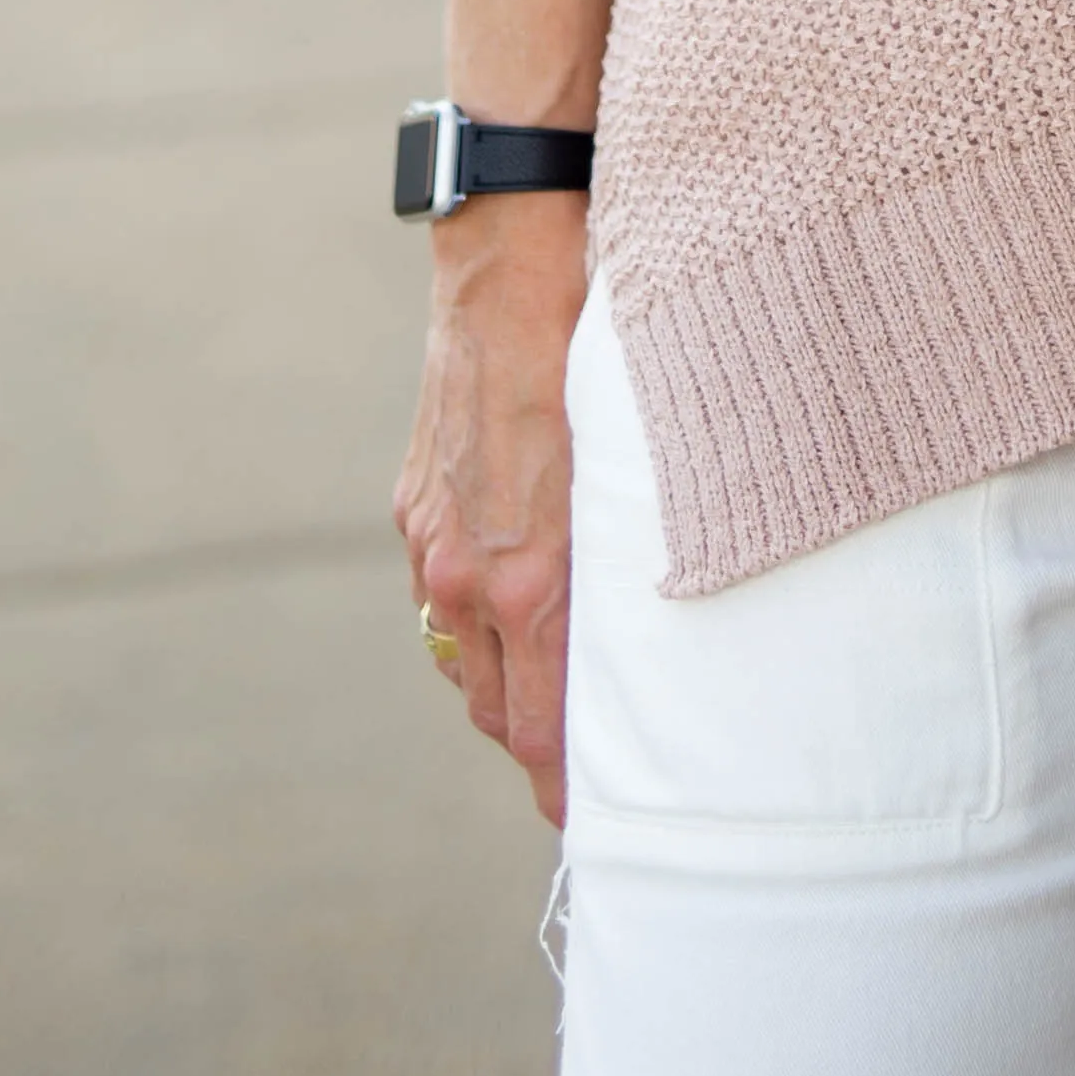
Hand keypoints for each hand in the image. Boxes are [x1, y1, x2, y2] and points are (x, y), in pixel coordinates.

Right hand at [395, 195, 589, 824]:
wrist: (509, 254)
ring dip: (503, 688)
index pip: (539, 724)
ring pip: (460, 657)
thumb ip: (630, 547)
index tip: (593, 821)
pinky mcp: (414, 500)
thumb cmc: (593, 342)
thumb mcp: (632, 454)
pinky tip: (514, 609)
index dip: (566, 783)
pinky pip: (441, 595)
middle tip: (591, 767)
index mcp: (526, 574)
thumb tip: (660, 621)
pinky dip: (474, 621)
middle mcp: (466, 571)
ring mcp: (431, 536)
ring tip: (554, 700)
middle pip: (495, 709)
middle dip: (538, 746)